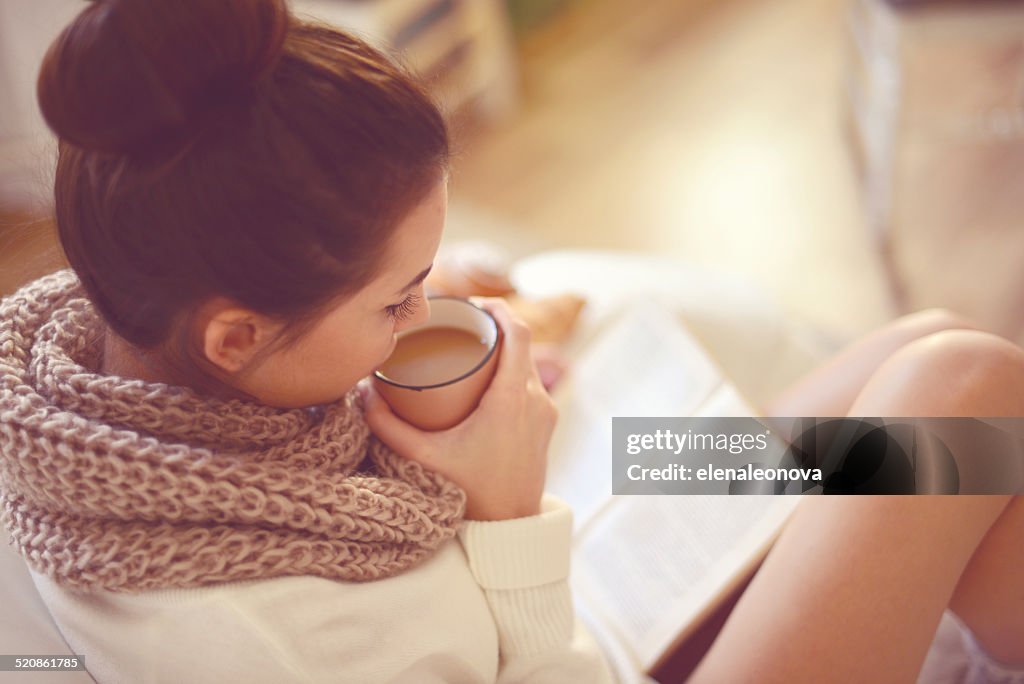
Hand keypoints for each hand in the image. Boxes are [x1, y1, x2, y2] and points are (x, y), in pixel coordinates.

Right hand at [364, 298, 556, 520]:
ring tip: (473, 347)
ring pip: (528, 364)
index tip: (478, 302)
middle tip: (464, 324)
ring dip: (506, 350)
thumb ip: (388, 426)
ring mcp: (545, 413)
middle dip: (496, 327)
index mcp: (512, 399)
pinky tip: (491, 375)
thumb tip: (363, 392)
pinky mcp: (545, 426)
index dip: (501, 309)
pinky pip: (532, 384)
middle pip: (523, 345)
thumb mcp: (423, 457)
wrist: (508, 529)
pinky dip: (514, 371)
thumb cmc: (470, 494)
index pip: (518, 334)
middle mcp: (535, 400)